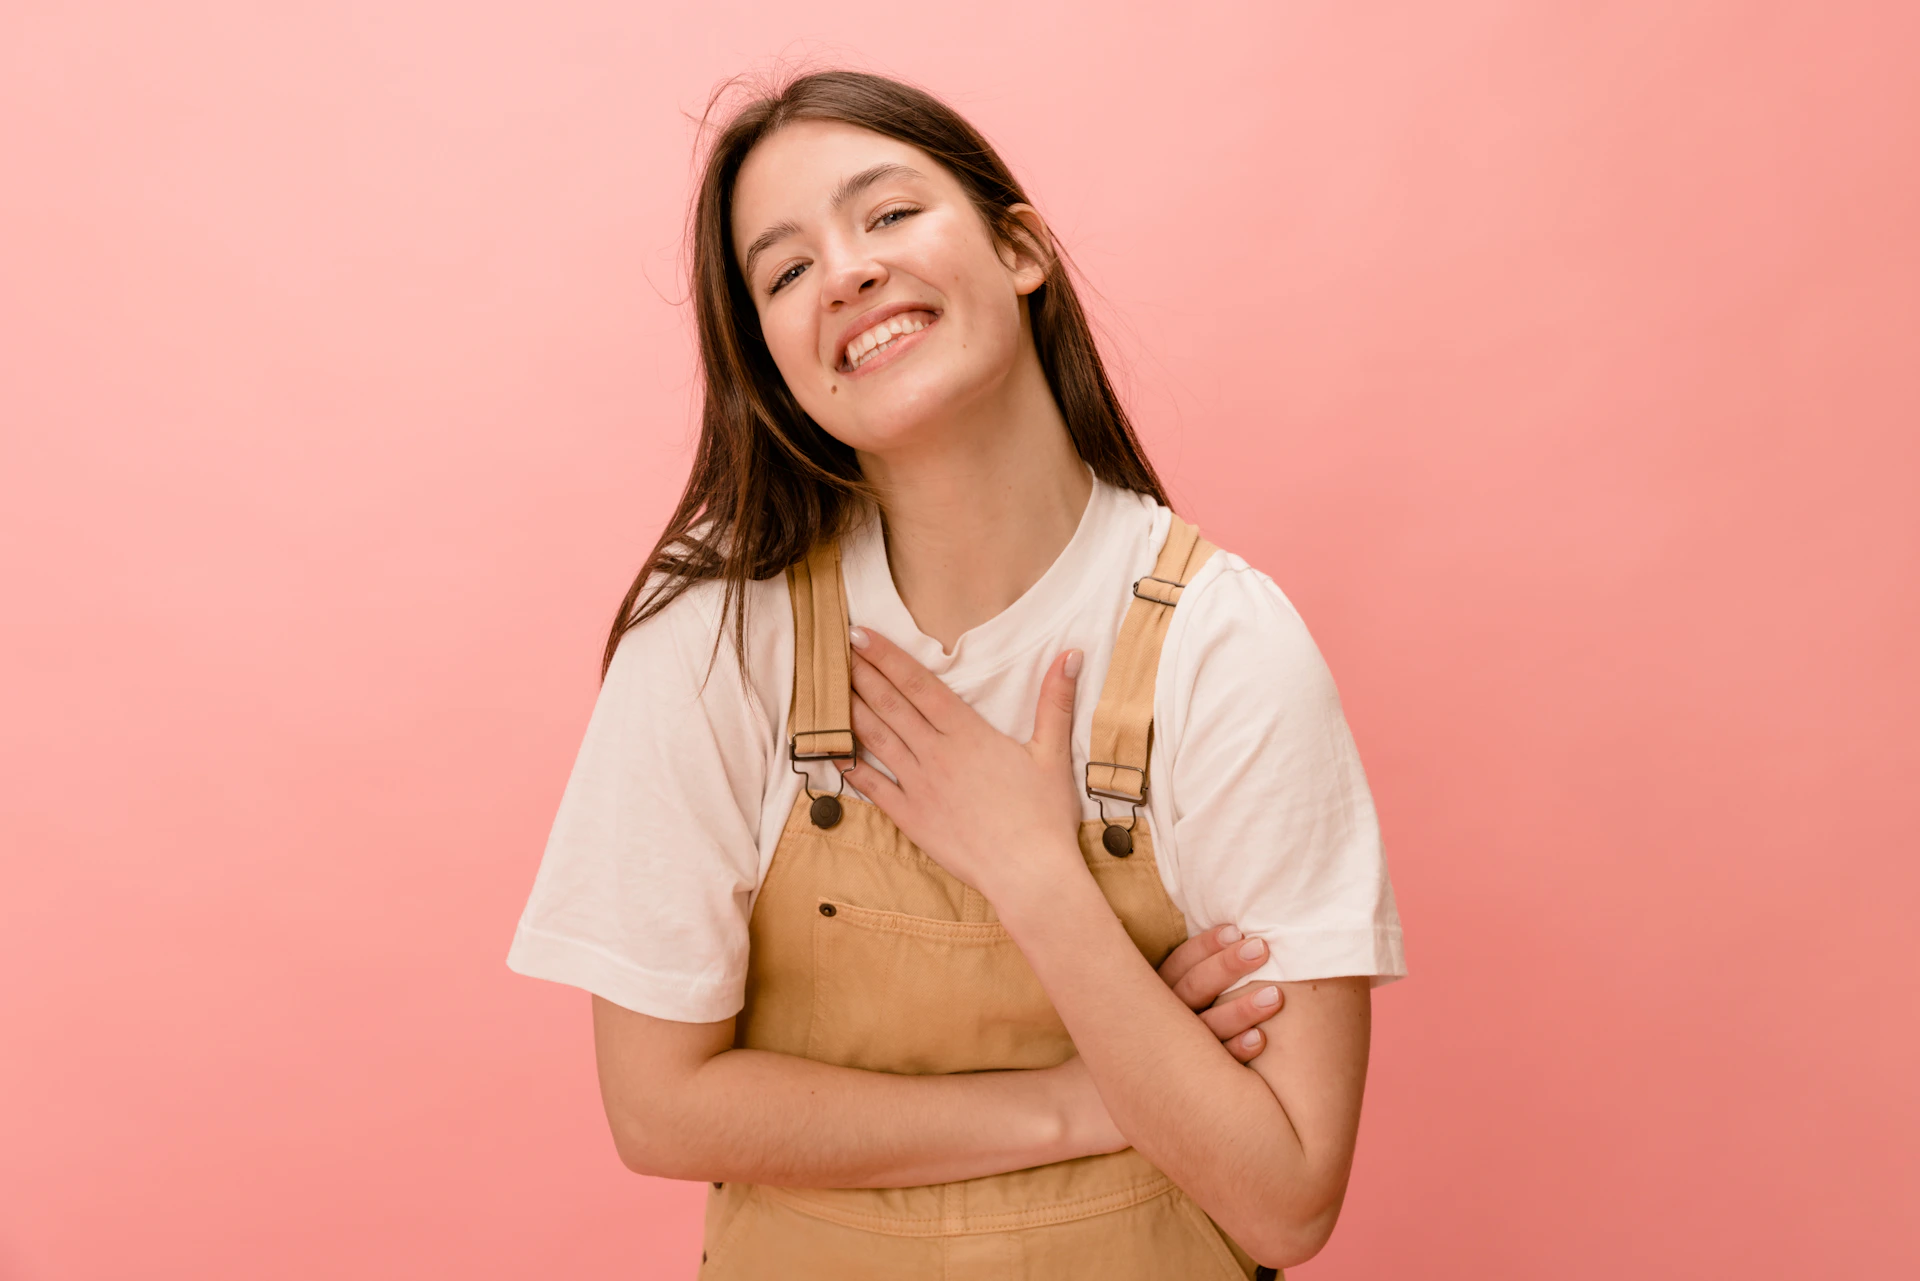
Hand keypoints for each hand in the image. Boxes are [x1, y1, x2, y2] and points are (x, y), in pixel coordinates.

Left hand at [842, 626, 1083, 904]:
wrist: (1029, 874)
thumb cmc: (1044, 816)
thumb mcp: (1053, 754)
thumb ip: (1055, 701)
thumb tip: (1071, 654)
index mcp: (968, 733)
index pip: (920, 684)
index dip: (887, 657)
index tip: (861, 634)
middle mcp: (937, 754)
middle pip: (891, 705)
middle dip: (862, 674)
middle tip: (835, 649)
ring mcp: (920, 786)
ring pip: (877, 739)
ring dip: (852, 710)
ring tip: (830, 687)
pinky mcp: (912, 818)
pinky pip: (875, 788)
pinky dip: (853, 769)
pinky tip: (836, 753)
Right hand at [1051, 922, 1285, 1158]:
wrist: (1074, 1110)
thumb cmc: (1112, 1054)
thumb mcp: (1122, 1014)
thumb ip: (1148, 985)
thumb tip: (1152, 935)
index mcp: (1141, 998)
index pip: (1175, 965)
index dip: (1204, 946)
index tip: (1233, 928)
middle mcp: (1151, 1023)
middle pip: (1191, 989)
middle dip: (1227, 966)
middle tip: (1261, 946)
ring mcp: (1163, 1058)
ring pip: (1205, 1028)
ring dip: (1241, 1010)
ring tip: (1276, 995)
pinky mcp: (1174, 1090)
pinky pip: (1210, 1072)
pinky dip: (1234, 1053)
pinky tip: (1260, 1040)